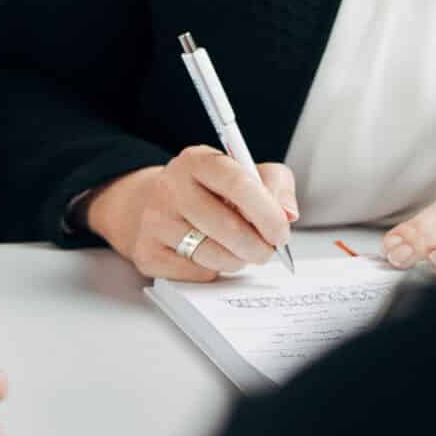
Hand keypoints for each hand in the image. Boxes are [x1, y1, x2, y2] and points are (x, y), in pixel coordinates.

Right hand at [85, 148, 298, 280]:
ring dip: (237, 260)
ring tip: (237, 251)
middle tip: (266, 250)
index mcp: (197, 161)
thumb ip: (274, 183)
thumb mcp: (242, 172)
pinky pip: (196, 273)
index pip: (238, 183)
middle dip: (258, 246)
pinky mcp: (147, 252)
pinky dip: (212, 271)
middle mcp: (171, 187)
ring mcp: (155, 221)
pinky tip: (208, 255)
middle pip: (228, 226)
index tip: (281, 232)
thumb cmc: (207, 191)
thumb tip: (287, 213)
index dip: (267, 212)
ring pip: (214, 255)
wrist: (151, 205)